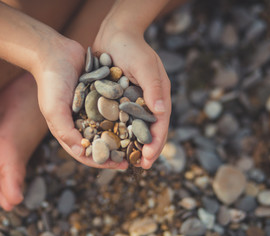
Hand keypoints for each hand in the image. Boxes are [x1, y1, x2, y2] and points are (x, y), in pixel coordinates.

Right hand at [32, 36, 127, 169]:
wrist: (55, 53)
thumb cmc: (51, 83)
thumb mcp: (53, 109)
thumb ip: (65, 131)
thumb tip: (82, 152)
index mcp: (69, 130)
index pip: (87, 153)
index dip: (103, 161)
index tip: (121, 165)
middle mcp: (81, 122)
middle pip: (102, 142)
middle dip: (118, 151)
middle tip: (136, 155)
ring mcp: (91, 109)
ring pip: (110, 126)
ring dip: (124, 133)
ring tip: (141, 140)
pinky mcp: (100, 95)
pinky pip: (114, 107)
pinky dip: (124, 114)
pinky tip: (139, 116)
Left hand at [93, 22, 171, 168]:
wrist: (114, 33)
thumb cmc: (133, 47)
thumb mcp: (145, 65)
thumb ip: (153, 87)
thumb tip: (161, 112)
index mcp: (158, 96)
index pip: (160, 124)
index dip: (156, 143)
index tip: (149, 159)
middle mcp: (146, 102)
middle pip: (148, 130)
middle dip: (145, 149)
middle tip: (140, 166)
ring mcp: (131, 102)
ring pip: (132, 128)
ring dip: (130, 145)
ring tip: (124, 160)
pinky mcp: (117, 100)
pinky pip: (117, 119)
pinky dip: (116, 132)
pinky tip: (108, 142)